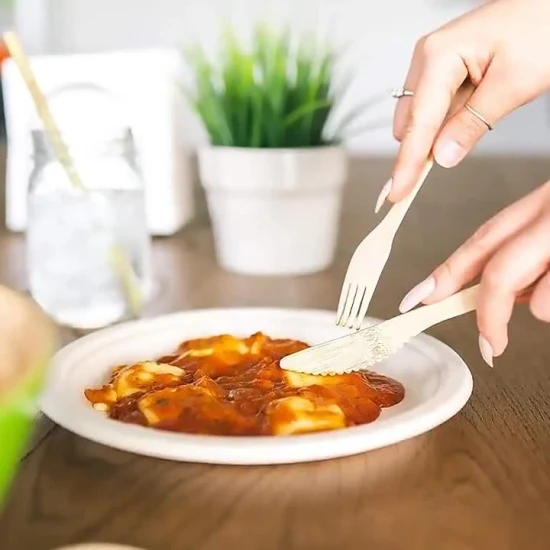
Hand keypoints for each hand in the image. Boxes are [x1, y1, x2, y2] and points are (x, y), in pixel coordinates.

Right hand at [380, 0, 549, 207]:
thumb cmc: (543, 26)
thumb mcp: (514, 83)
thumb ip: (473, 123)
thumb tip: (441, 157)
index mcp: (438, 57)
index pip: (418, 123)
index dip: (406, 163)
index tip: (396, 193)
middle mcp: (428, 58)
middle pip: (410, 122)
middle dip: (419, 149)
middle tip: (434, 172)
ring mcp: (435, 63)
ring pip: (422, 116)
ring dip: (437, 134)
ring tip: (479, 121)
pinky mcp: (446, 69)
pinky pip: (437, 107)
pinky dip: (448, 122)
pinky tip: (473, 115)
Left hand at [397, 182, 549, 365]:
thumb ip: (521, 254)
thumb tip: (496, 294)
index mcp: (538, 205)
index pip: (478, 244)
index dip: (444, 277)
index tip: (413, 302)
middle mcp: (549, 218)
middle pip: (497, 276)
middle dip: (486, 317)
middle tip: (488, 344)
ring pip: (536, 303)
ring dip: (541, 307)